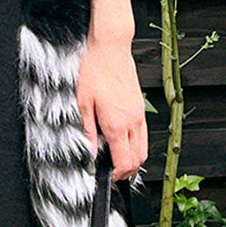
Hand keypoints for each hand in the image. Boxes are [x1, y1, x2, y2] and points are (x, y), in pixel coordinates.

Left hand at [74, 36, 148, 181]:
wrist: (111, 48)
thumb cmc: (95, 70)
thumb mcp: (82, 103)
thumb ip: (87, 132)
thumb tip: (89, 153)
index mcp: (117, 123)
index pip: (124, 162)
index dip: (116, 175)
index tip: (107, 178)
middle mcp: (133, 121)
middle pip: (138, 160)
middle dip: (126, 172)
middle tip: (111, 173)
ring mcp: (139, 114)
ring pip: (143, 149)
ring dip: (132, 160)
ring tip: (116, 161)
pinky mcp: (140, 108)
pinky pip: (143, 135)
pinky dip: (135, 145)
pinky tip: (121, 142)